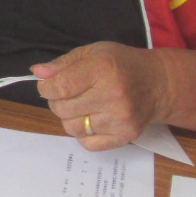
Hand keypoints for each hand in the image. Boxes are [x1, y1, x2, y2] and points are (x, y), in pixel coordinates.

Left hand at [33, 42, 168, 150]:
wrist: (158, 84)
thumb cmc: (122, 65)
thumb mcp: (93, 53)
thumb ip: (63, 63)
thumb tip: (38, 73)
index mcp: (102, 69)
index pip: (59, 87)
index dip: (46, 88)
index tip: (48, 86)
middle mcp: (112, 95)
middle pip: (62, 109)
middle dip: (57, 102)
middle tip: (68, 95)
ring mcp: (119, 118)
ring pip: (72, 128)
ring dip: (70, 118)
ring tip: (84, 106)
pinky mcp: (125, 136)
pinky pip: (87, 143)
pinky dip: (84, 134)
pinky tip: (94, 119)